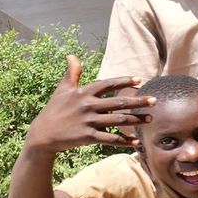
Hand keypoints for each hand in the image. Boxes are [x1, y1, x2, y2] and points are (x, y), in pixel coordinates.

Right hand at [25, 55, 152, 154]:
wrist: (42, 135)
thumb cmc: (54, 110)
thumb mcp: (62, 90)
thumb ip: (71, 73)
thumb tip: (71, 55)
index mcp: (83, 93)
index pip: (108, 84)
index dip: (124, 81)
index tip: (139, 79)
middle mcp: (88, 106)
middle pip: (118, 103)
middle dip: (138, 102)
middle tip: (155, 100)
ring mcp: (89, 122)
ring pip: (118, 121)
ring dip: (136, 120)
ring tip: (150, 119)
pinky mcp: (88, 137)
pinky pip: (110, 139)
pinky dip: (124, 142)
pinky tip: (137, 142)